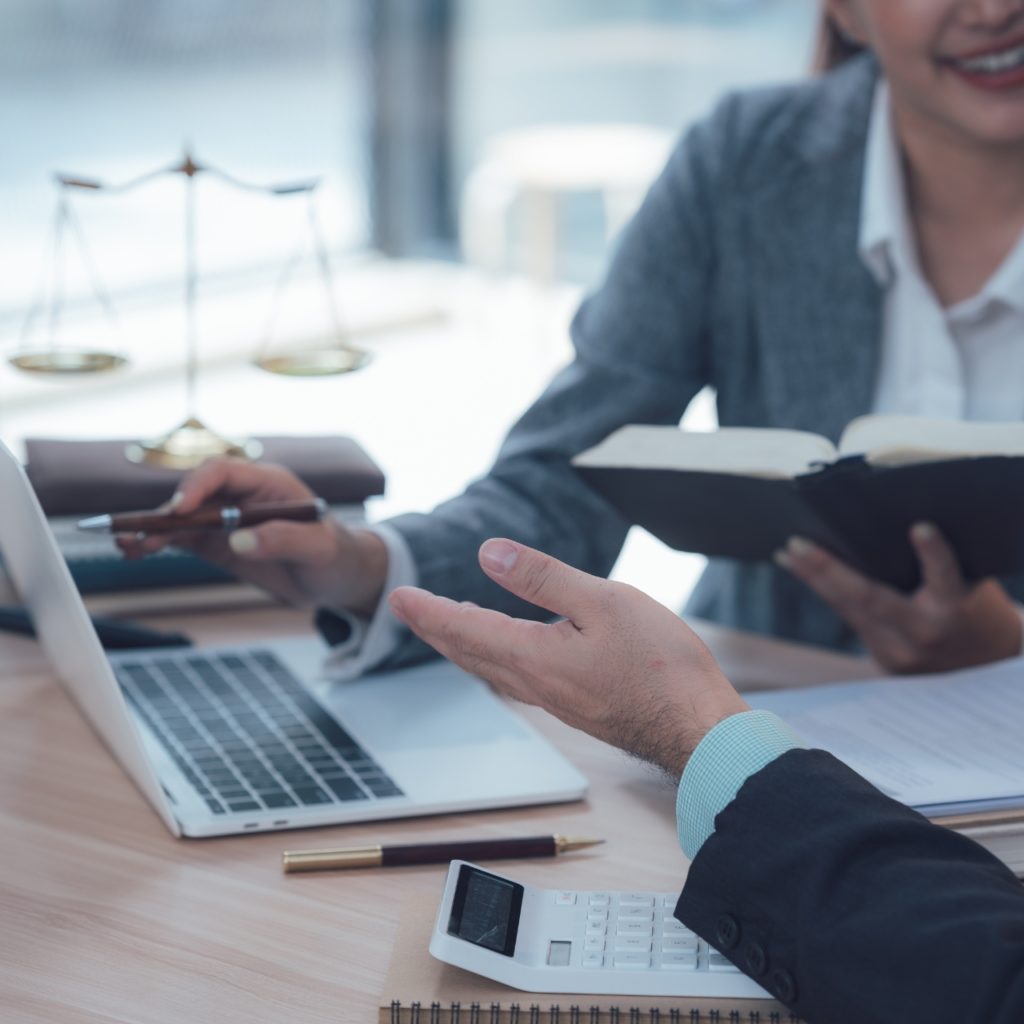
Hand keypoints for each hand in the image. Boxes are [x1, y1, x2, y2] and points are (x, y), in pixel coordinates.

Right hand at [116, 458, 387, 613]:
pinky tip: (134, 552)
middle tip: (140, 532)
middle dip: (164, 512)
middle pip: (193, 495)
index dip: (197, 486)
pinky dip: (157, 544)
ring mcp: (226, 520)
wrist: (336, 579)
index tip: (180, 509)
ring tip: (127, 545)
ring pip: (180, 518)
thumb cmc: (333, 556)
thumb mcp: (317, 549)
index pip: (223, 472)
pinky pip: (181, 539)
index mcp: (267, 483)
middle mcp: (241, 496)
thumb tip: (240, 540)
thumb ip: (283, 539)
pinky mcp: (218, 543)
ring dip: (152, 529)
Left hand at [389, 539, 747, 777]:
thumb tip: (489, 554)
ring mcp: (556, 698)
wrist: (699, 730)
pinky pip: (516, 677)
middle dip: (436, 628)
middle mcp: (536, 683)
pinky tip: (508, 651)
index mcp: (535, 656)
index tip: (398, 596)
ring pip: (491, 668)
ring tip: (449, 625)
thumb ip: (544, 579)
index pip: (465, 628)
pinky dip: (493, 657)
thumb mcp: (604, 602)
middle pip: (470, 653)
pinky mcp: (576, 704)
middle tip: (409, 608)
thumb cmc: (661, 666)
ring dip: (463, 644)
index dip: (429, 610)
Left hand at [775, 523, 1022, 673]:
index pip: (946, 579)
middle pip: (872, 600)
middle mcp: (926, 634)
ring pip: (851, 611)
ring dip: (814, 579)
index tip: (920, 528)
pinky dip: (826, 591)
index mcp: (956, 610)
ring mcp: (902, 653)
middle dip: (830, 570)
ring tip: (787, 553)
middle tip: (797, 543)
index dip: (933, 555)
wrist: (989, 668)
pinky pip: (852, 619)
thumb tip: (894, 527)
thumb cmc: (978, 611)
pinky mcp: (886, 661)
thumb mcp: (971, 587)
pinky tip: (800, 570)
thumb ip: (937, 568)